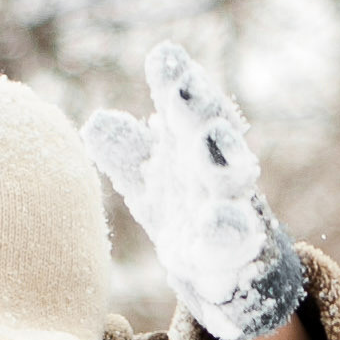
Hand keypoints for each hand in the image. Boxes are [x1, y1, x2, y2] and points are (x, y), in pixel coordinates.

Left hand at [82, 43, 305, 339]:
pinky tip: (209, 228)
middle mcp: (220, 174)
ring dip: (222, 160)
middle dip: (201, 110)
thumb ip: (128, 155)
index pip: (190, 110)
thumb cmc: (192, 219)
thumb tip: (97, 123)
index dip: (179, 84)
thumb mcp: (153, 187)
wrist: (237, 280)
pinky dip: (224, 235)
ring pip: (234, 182)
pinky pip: (235, 244)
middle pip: (215, 134)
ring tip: (205, 140)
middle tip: (181, 92)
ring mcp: (236, 212)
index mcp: (196, 151)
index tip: (164, 59)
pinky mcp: (242, 256)